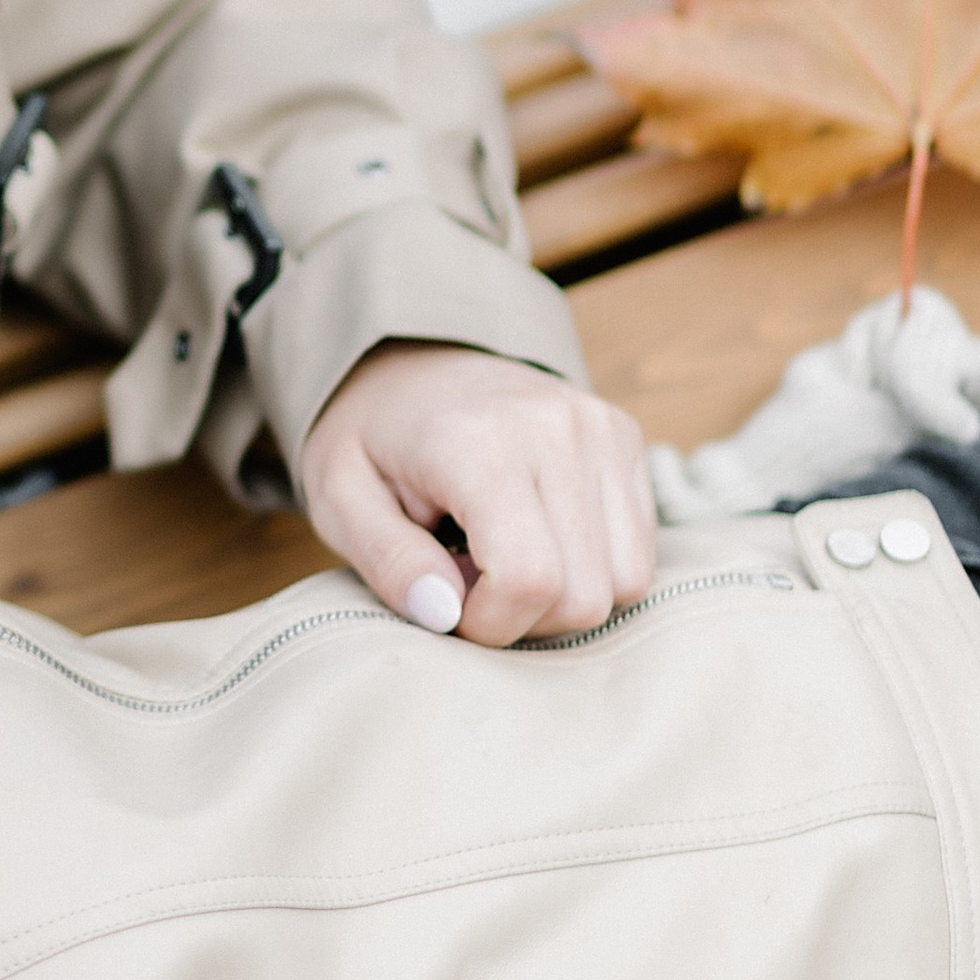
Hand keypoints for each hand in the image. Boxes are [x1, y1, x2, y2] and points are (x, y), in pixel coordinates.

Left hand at [299, 344, 655, 645]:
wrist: (413, 356)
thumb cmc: (373, 437)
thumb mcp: (339, 497)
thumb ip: (388, 561)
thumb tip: (444, 614)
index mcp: (475, 443)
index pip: (529, 578)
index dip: (491, 623)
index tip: (449, 605)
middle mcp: (555, 428)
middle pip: (583, 595)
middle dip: (524, 617)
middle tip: (469, 579)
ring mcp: (600, 429)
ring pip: (626, 582)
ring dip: (563, 598)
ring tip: (502, 558)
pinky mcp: (625, 438)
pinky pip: (640, 551)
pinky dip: (592, 569)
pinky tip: (538, 540)